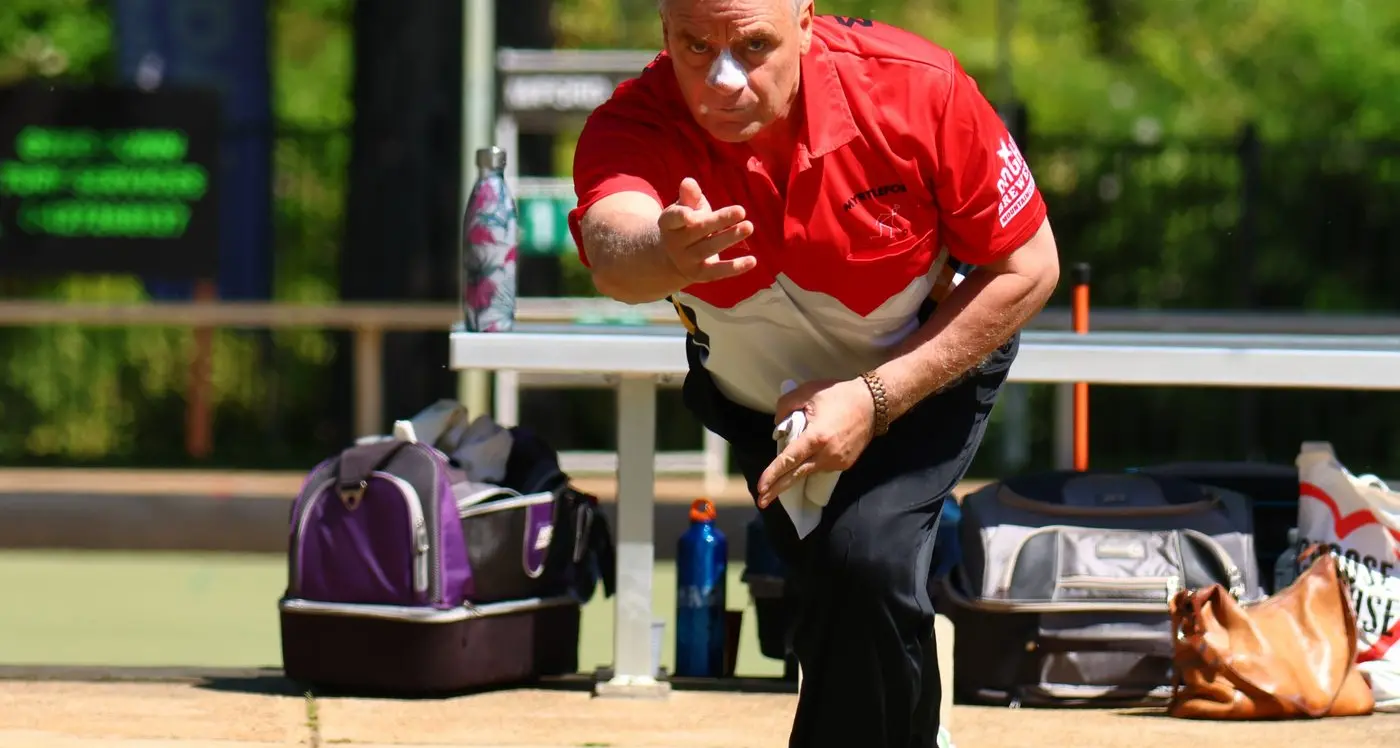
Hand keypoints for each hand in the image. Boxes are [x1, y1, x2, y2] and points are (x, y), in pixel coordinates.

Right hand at [657, 177, 756, 283]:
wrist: (674, 258)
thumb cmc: (686, 223)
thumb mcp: (686, 207)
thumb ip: (690, 195)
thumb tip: (689, 182)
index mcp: (668, 223)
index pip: (674, 218)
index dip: (681, 216)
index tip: (692, 214)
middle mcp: (675, 243)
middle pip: (698, 230)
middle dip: (719, 220)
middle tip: (741, 210)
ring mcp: (686, 260)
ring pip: (709, 248)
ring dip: (730, 237)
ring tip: (749, 227)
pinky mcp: (699, 274)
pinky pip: (717, 272)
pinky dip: (735, 267)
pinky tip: (752, 261)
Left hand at [756, 378, 875, 507]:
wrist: (874, 403)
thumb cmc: (839, 395)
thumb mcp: (807, 392)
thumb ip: (785, 407)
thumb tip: (778, 428)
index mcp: (816, 437)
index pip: (789, 460)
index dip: (773, 474)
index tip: (761, 488)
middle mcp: (827, 455)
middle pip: (797, 476)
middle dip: (777, 490)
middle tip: (761, 502)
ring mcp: (837, 462)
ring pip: (809, 471)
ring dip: (794, 475)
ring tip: (777, 481)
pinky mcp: (845, 464)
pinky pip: (821, 467)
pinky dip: (811, 465)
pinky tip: (807, 459)